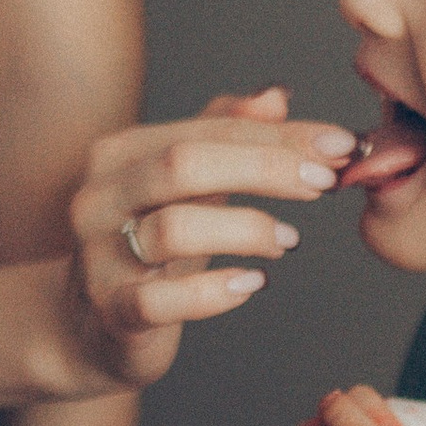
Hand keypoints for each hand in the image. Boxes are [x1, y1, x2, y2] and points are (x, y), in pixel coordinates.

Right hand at [61, 91, 357, 385]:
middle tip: (323, 183)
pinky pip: (160, 300)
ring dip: (246, 229)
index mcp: (118, 156)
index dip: (278, 136)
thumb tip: (276, 96)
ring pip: (174, 229)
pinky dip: (213, 291)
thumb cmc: (146, 250)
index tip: (339, 146)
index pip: (207, 130)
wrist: (86, 329)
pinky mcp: (110, 313)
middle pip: (183, 164)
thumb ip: (223, 138)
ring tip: (287, 240)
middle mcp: (100, 198)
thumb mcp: (183, 189)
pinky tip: (251, 284)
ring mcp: (99, 257)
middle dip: (265, 168)